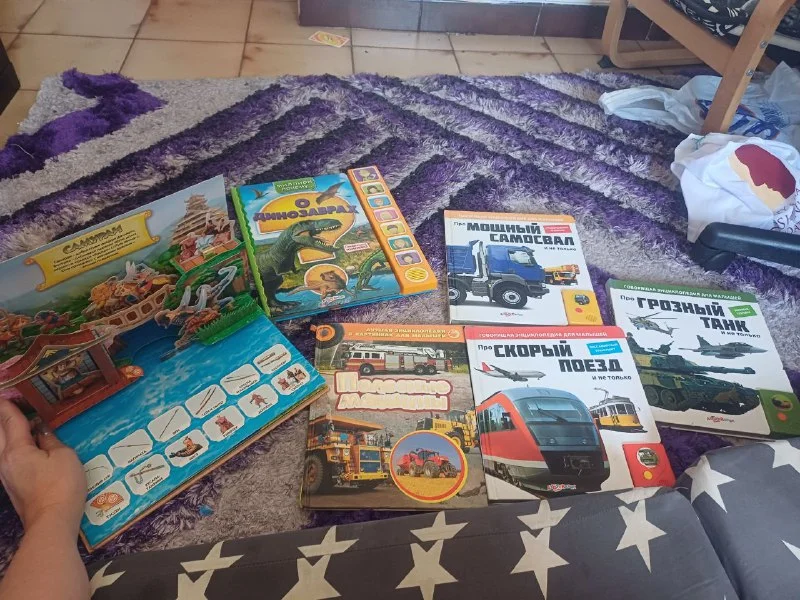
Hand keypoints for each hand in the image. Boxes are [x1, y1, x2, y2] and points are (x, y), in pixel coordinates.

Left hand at [0, 401, 85, 532]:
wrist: (52, 522)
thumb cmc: (61, 485)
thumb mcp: (64, 456)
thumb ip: (51, 440)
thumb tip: (42, 433)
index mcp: (16, 450)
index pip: (11, 421)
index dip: (9, 405)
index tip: (6, 394)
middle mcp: (5, 461)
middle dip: (2, 418)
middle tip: (7, 406)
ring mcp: (6, 475)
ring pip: (0, 446)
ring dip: (5, 433)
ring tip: (17, 424)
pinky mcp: (13, 486)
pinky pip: (8, 458)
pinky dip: (11, 445)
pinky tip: (24, 445)